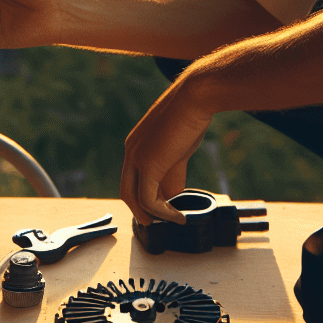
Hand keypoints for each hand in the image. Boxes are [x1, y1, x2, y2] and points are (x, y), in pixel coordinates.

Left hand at [120, 70, 217, 225]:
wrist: (195, 99)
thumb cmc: (190, 119)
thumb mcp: (178, 151)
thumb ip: (172, 173)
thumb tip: (172, 196)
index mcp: (134, 145)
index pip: (131, 178)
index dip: (142, 197)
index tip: (159, 208)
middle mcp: (130, 151)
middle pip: (127, 191)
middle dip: (141, 210)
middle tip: (156, 223)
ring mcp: (136, 157)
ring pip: (135, 198)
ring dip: (154, 215)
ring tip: (174, 220)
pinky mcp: (148, 164)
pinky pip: (149, 199)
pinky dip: (162, 212)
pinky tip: (178, 216)